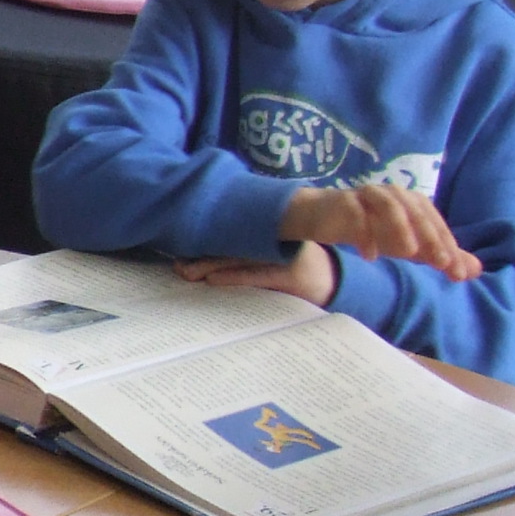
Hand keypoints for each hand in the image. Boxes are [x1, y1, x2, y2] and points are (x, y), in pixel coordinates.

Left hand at [180, 247, 339, 306]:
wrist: (338, 284)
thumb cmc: (297, 271)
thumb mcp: (274, 256)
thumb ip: (245, 253)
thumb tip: (202, 262)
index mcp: (272, 231)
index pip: (234, 232)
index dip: (206, 237)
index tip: (180, 242)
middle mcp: (277, 240)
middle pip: (231, 245)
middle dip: (201, 255)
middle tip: (176, 264)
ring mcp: (285, 256)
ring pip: (238, 259)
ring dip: (208, 266)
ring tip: (186, 272)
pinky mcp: (291, 276)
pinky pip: (256, 275)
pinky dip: (232, 277)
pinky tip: (212, 280)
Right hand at [282, 182, 479, 281]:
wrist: (322, 217)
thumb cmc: (370, 228)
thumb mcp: (408, 246)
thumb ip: (437, 255)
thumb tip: (475, 271)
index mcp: (411, 202)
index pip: (435, 222)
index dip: (449, 245)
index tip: (458, 272)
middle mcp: (392, 194)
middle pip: (416, 211)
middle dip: (431, 237)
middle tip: (441, 264)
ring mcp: (366, 196)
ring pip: (388, 205)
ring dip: (401, 228)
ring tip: (409, 254)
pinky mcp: (342, 202)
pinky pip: (355, 214)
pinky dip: (364, 234)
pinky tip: (370, 256)